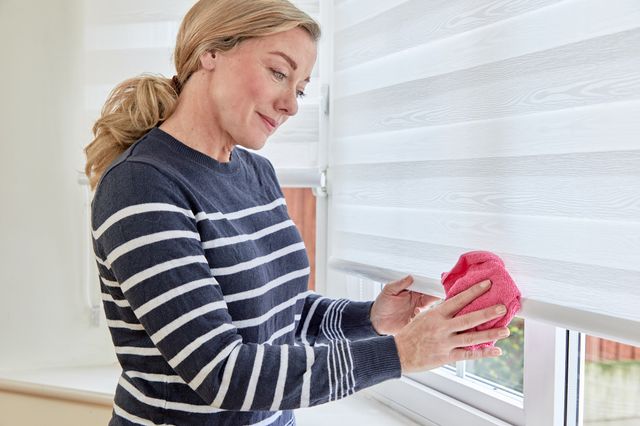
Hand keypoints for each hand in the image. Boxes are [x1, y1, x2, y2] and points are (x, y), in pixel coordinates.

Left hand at [370, 275, 439, 334]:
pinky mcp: (414, 322)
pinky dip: (421, 317)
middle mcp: (416, 302)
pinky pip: (422, 320)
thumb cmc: (382, 304)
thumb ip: (399, 284)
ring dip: (427, 308)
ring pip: (428, 310)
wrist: (376, 320)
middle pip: (430, 299)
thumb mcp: (388, 290)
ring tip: (417, 308)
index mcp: (412, 293)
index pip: (425, 288)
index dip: (431, 286)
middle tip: (434, 296)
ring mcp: (416, 313)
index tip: (435, 285)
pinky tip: (414, 314)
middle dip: (434, 297)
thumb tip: (409, 277)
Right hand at [393, 279, 509, 372]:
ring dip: (490, 334)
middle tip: (502, 307)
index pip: (458, 300)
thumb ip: (440, 311)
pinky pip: (468, 354)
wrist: (398, 353)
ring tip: (506, 330)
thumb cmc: (410, 334)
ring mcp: (445, 342)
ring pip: (471, 337)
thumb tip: (454, 302)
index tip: (487, 285)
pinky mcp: (446, 356)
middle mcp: (442, 327)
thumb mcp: (423, 317)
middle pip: (469, 318)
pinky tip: (496, 350)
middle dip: (488, 312)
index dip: (473, 291)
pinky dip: (483, 353)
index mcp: (436, 315)